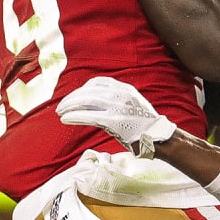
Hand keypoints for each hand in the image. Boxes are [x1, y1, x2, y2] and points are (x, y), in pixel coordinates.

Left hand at [57, 77, 177, 157]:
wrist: (159, 138)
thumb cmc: (144, 125)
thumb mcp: (133, 104)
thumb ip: (117, 100)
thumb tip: (96, 102)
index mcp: (125, 89)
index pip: (97, 82)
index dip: (82, 89)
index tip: (74, 97)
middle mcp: (121, 94)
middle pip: (88, 91)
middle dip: (71, 98)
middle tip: (60, 106)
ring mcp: (118, 107)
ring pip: (86, 102)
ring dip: (69, 107)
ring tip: (60, 113)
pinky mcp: (114, 121)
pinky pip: (88, 116)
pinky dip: (74, 117)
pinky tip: (65, 120)